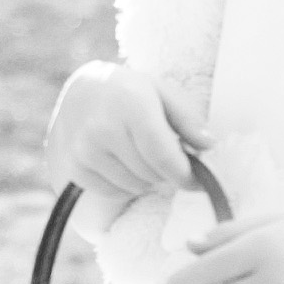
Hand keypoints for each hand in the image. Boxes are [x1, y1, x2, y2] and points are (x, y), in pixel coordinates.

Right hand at [43, 61, 191, 207]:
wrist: (79, 90)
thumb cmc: (127, 91)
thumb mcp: (160, 91)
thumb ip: (187, 118)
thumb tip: (209, 145)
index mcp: (131, 103)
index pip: (163, 156)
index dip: (185, 175)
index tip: (196, 181)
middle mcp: (104, 127)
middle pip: (151, 174)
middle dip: (165, 172)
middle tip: (162, 155)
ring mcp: (84, 150)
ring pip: (134, 186)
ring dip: (144, 178)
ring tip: (138, 153)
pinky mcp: (73, 168)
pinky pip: (113, 192)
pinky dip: (123, 184)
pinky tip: (120, 161)